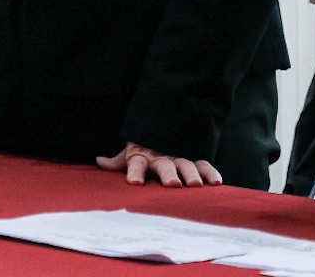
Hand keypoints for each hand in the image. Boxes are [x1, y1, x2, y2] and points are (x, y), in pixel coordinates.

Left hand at [96, 141, 222, 186]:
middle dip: (168, 174)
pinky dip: (210, 172)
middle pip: (164, 166)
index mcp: (141, 157)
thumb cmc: (144, 149)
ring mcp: (178, 158)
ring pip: (186, 165)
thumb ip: (116, 162)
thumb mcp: (128, 154)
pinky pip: (203, 165)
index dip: (135, 173)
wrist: (164, 130)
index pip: (136, 165)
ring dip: (191, 174)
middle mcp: (161, 158)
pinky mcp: (193, 160)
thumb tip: (99, 161)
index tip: (134, 183)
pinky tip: (216, 183)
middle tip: (172, 184)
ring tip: (195, 184)